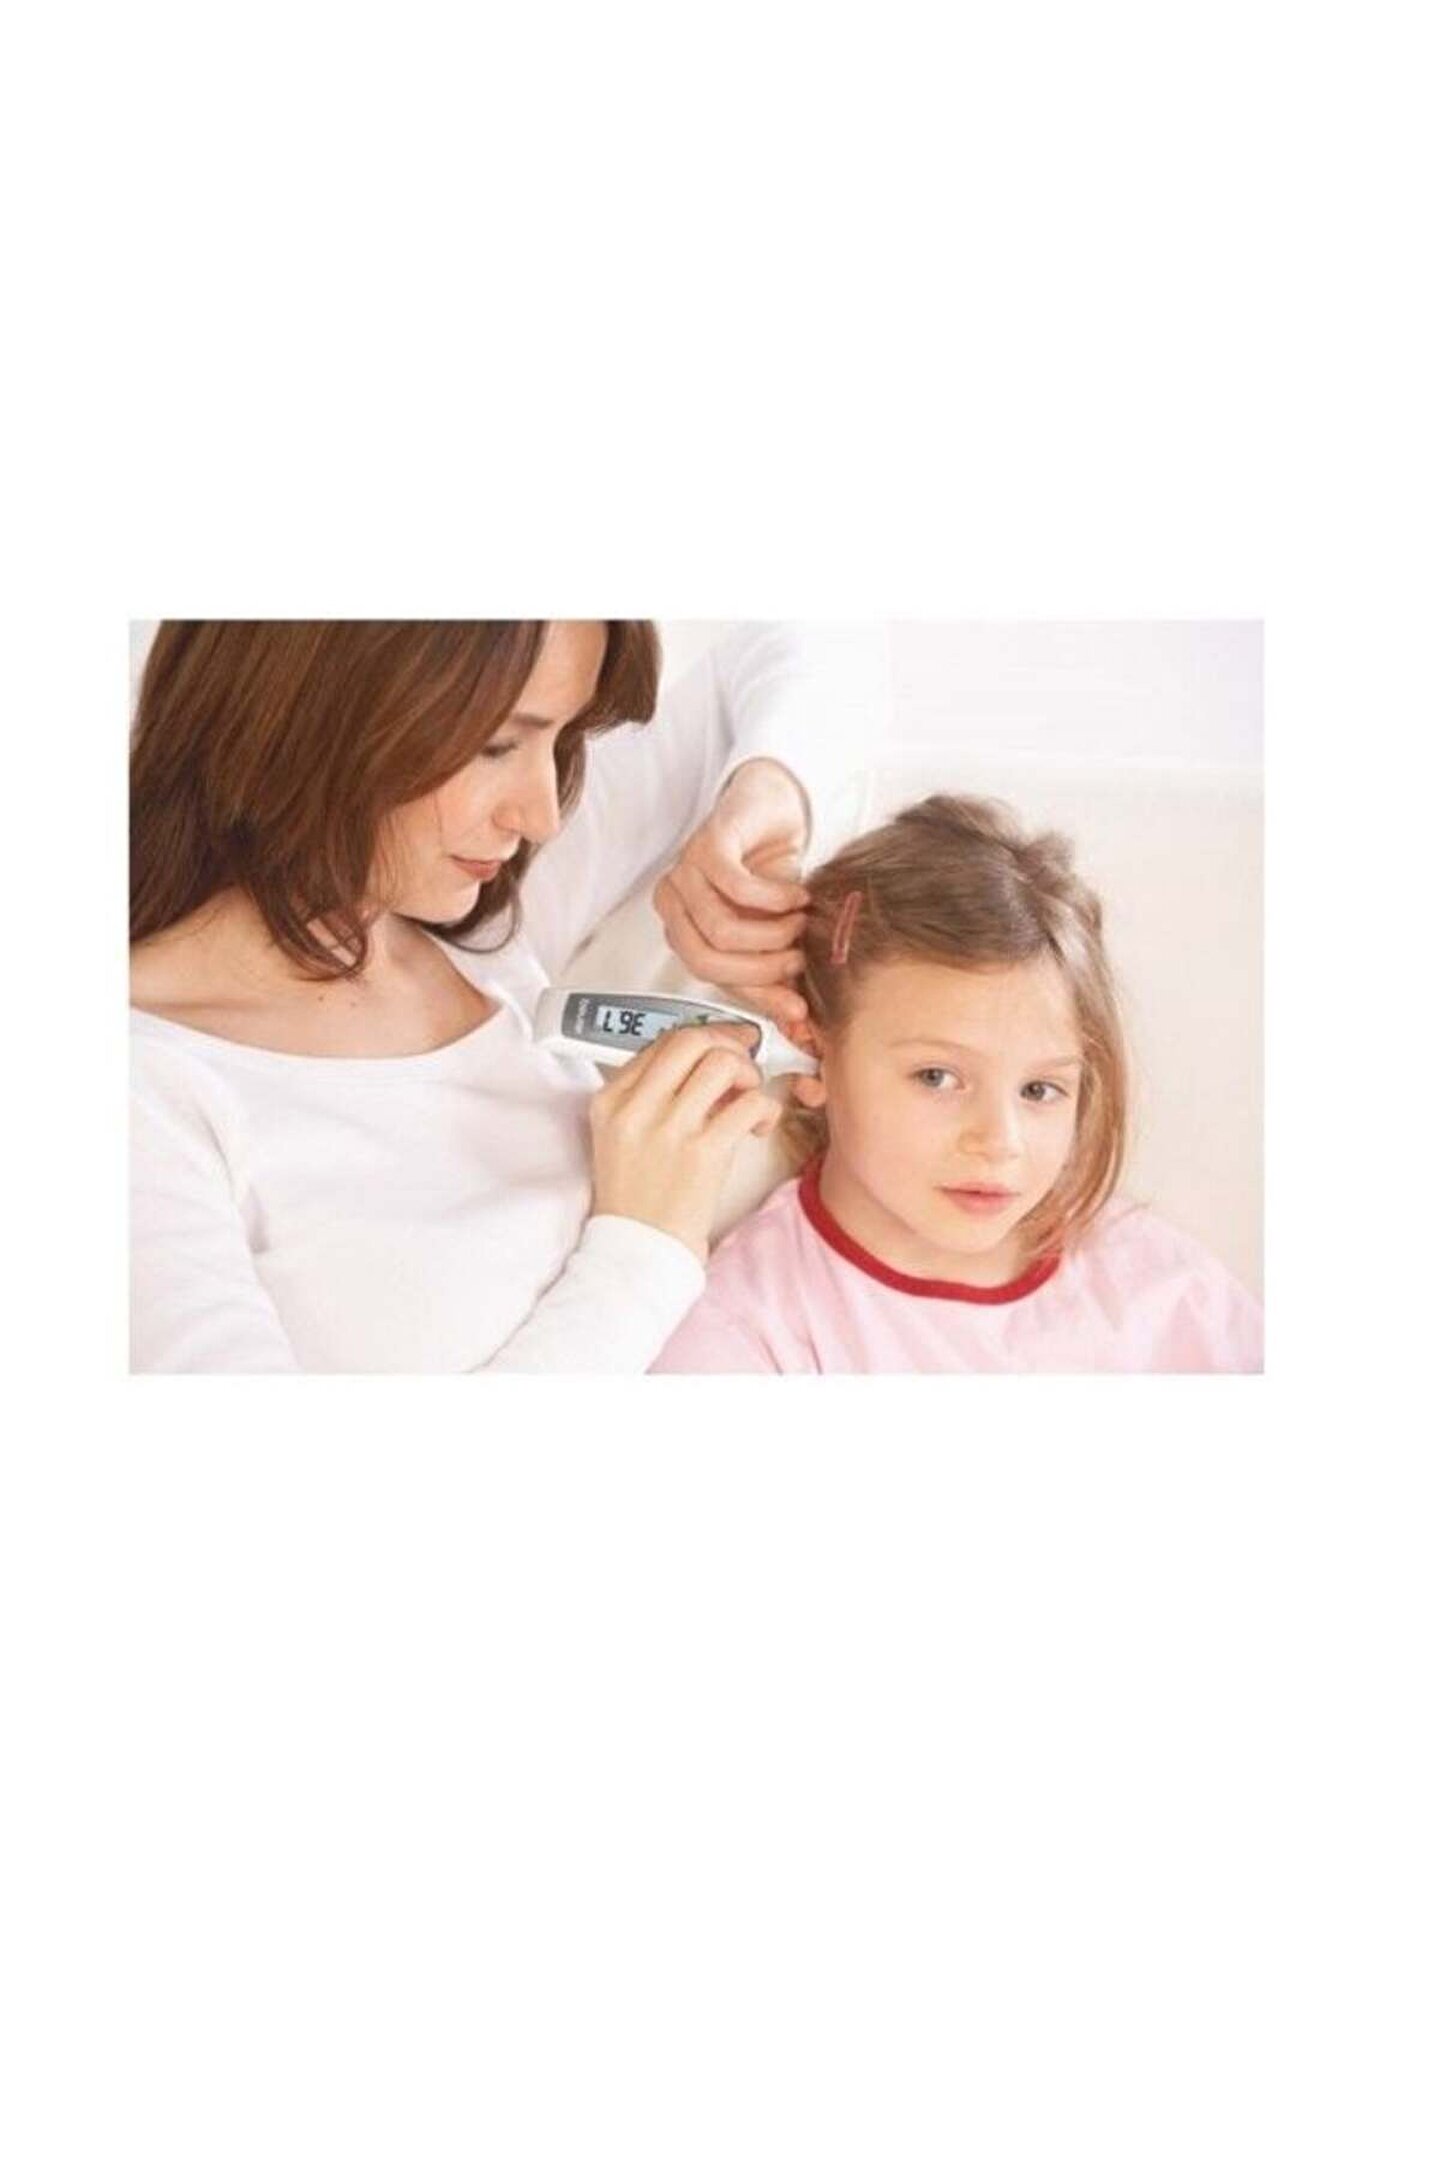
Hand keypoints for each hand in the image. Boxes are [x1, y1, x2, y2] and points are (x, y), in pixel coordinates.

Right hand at [587, 1023, 781, 1259]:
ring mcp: (668, 1129)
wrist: (640, 1248)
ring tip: (749, 1098)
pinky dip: (765, 1109)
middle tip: (742, 1068)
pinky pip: (750, 1104)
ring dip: (748, 1074)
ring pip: (722, 1063)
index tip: (725, 1045)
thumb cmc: (638, 1194)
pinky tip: (758, 1128)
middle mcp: (635, 1107)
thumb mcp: (621, 1135)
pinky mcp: (703, 1153)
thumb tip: (707, 1059)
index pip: (662, 1042)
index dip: (704, 1036)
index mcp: (610, 1100)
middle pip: (691, 1039)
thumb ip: (651, 1095)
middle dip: (727, 1045)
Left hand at [652, 758, 811, 1031]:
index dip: (755, 993)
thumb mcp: (778, 933)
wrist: (774, 809)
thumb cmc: (771, 875)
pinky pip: (736, 887)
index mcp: (681, 927)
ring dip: (773, 933)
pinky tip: (797, 895)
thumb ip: (781, 977)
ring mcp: (685, 871)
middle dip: (760, 968)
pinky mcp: (707, 844)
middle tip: (799, 958)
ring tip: (802, 922)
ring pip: (720, 930)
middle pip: (706, 961)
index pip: (710, 977)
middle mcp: (673, 901)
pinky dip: (774, 899)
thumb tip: (800, 1026)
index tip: (798, 1006)